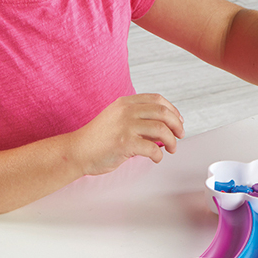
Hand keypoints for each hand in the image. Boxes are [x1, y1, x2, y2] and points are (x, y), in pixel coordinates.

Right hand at [70, 93, 184, 175]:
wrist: (77, 151)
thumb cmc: (97, 139)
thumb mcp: (117, 119)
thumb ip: (137, 119)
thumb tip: (163, 128)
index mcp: (125, 103)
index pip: (157, 99)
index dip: (172, 110)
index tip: (178, 120)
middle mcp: (126, 111)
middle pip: (163, 113)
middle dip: (177, 125)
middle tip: (180, 135)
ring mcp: (125, 126)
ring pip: (161, 129)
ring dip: (171, 141)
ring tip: (171, 149)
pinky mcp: (124, 143)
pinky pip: (152, 148)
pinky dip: (159, 155)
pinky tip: (156, 158)